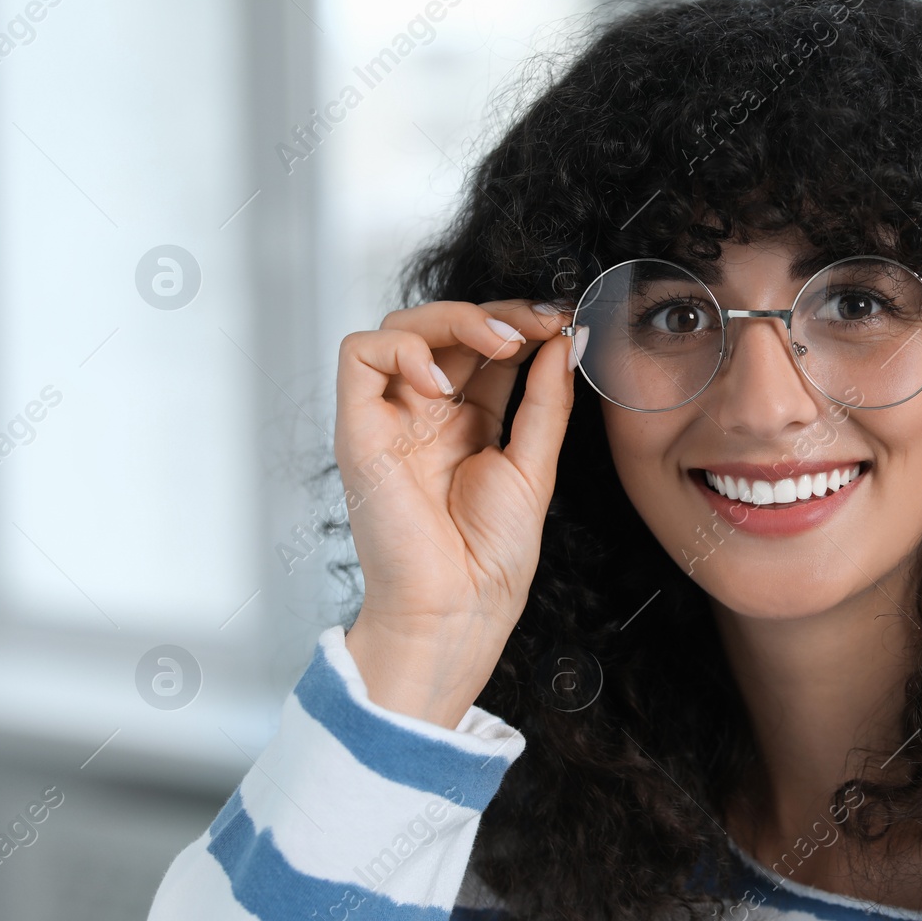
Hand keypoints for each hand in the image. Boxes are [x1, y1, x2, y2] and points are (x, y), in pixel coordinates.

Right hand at [335, 299, 574, 727]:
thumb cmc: (490, 557)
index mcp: (467, 422)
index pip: (485, 347)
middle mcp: (426, 414)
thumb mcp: (536, 466)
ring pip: (402, 328)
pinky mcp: (359, 429)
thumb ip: (545, 400)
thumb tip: (563, 342)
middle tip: (538, 323)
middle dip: (495, 313)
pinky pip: (358, 357)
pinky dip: (400, 348)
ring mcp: (391, 418)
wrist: (458, 606)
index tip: (561, 322)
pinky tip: (439, 378)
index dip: (519, 324)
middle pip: (445, 328)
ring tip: (500, 344)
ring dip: (454, 320)